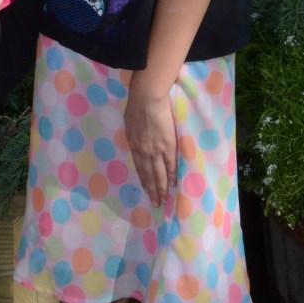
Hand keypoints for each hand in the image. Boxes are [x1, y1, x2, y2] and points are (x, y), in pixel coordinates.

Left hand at [125, 72, 177, 210]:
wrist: (147, 99)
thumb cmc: (136, 105)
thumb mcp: (129, 122)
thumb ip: (133, 134)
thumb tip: (135, 140)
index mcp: (134, 146)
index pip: (140, 168)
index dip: (144, 180)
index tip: (147, 190)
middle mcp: (144, 152)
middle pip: (149, 175)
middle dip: (152, 190)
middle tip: (156, 203)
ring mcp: (156, 150)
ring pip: (160, 174)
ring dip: (162, 188)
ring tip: (164, 200)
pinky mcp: (168, 145)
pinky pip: (171, 164)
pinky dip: (172, 175)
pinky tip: (174, 184)